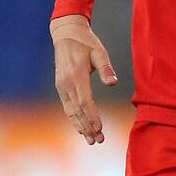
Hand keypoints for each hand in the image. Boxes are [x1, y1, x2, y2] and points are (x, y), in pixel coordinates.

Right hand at [50, 15, 117, 144]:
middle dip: (88, 127)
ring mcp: (62, 86)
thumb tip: (113, 82)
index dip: (92, 116)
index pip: (85, 101)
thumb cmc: (86, 43)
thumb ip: (106, 68)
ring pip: (71, 112)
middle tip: (99, 140)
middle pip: (77, 111)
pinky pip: (67, 107)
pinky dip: (75, 119)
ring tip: (92, 140)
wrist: (66, 35)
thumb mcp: (99, 52)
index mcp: (76, 75)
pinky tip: (82, 129)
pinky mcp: (61, 87)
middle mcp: (66, 83)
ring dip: (81, 127)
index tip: (100, 128)